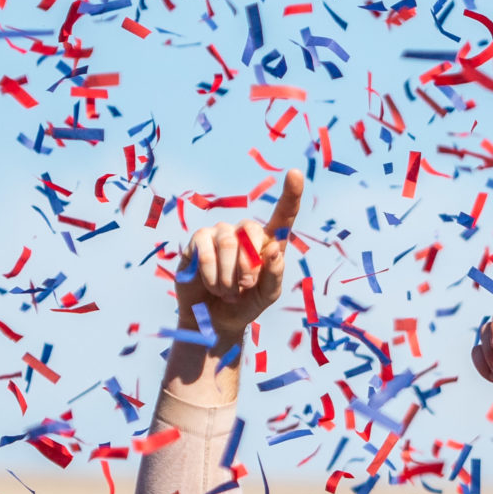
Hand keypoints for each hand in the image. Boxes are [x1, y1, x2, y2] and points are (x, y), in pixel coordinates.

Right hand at [176, 169, 299, 342]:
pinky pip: (206, 251)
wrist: (215, 320)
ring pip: (228, 244)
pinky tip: (212, 286)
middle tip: (246, 286)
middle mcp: (244, 232)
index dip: (290, 194)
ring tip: (229, 293)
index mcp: (268, 242)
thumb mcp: (268, 295)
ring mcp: (220, 234)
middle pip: (251, 230)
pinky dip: (212, 276)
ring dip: (230, 277)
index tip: (295, 173)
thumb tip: (274, 249)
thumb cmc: (246, 303)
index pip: (283, 215)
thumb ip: (275, 274)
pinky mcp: (197, 242)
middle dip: (250, 265)